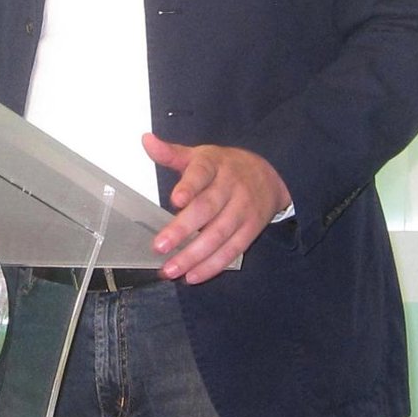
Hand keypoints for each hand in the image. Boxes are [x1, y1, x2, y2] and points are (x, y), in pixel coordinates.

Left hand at [142, 134, 290, 284]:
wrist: (270, 175)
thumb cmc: (225, 167)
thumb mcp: (200, 156)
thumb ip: (171, 153)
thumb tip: (146, 140)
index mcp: (214, 165)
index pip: (201, 174)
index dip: (189, 186)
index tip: (175, 199)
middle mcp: (230, 187)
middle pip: (207, 209)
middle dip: (183, 229)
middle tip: (160, 246)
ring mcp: (242, 210)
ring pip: (218, 235)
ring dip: (194, 255)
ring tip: (171, 269)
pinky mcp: (251, 230)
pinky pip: (232, 251)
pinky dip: (212, 266)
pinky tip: (192, 276)